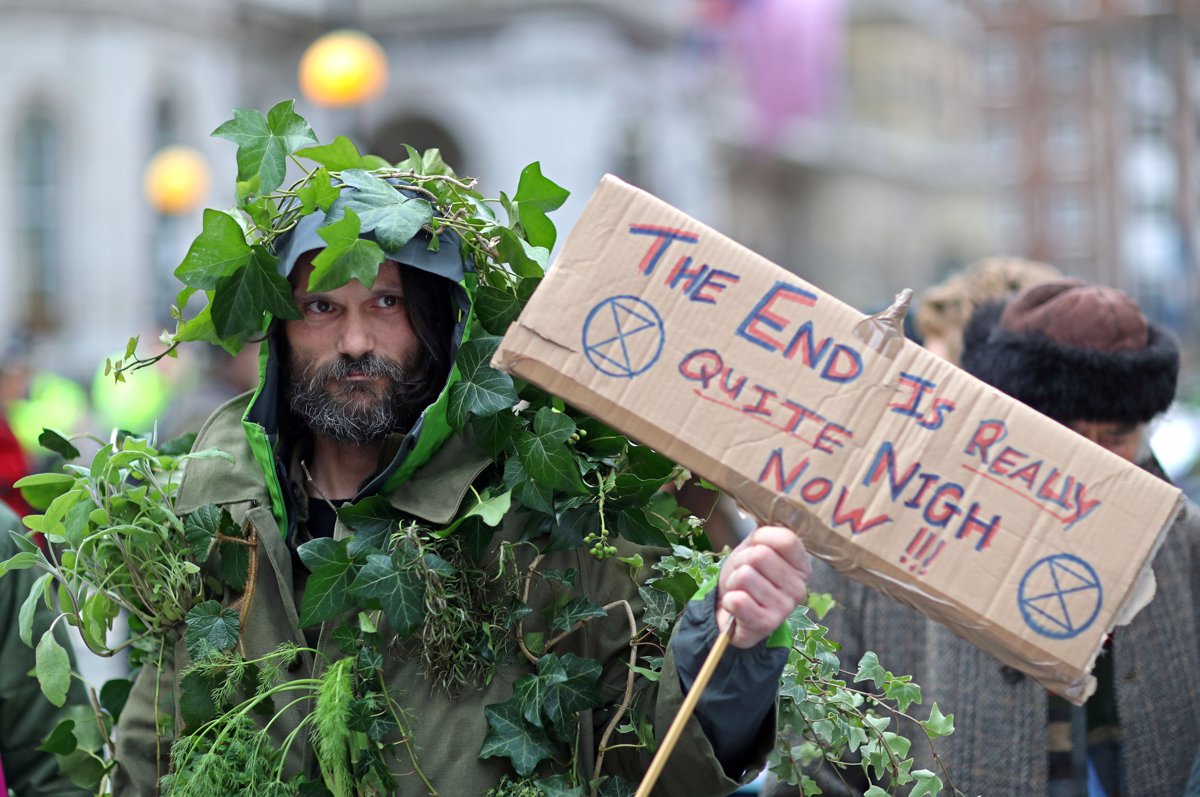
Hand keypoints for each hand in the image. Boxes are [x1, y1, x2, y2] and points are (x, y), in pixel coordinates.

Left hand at [716, 525, 810, 648]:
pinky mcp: (766, 624)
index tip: (756, 545)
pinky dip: (730, 600)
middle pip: (760, 555)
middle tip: (744, 573)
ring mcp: (785, 608)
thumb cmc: (747, 577)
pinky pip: (737, 599)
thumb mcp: (757, 548)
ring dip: (734, 581)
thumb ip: (766, 530)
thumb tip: (767, 505)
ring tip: (741, 590)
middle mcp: (799, 588)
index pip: (786, 539)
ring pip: (745, 575)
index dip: (762, 537)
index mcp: (802, 566)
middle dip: (741, 561)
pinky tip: (737, 606)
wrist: (732, 613)